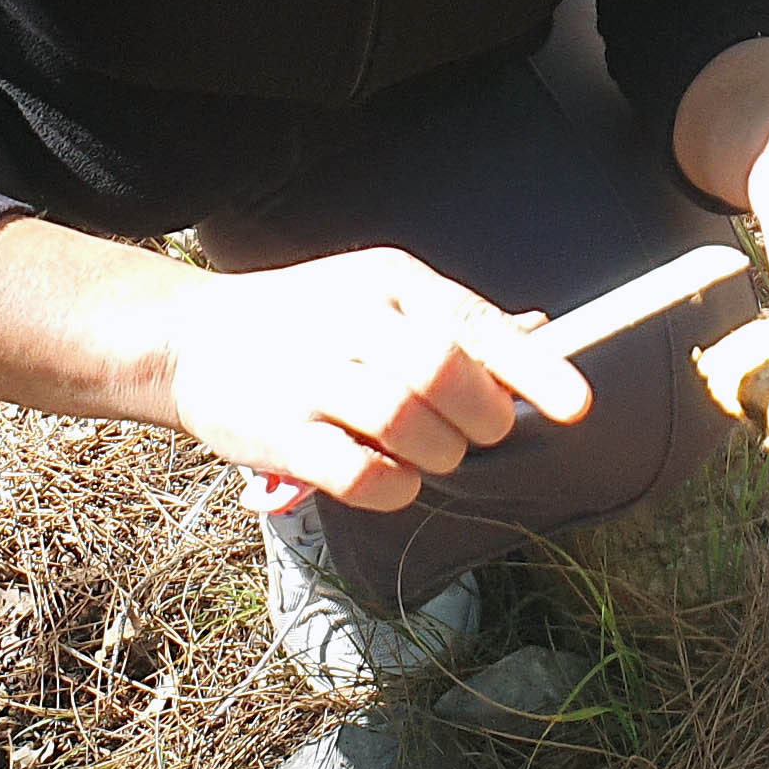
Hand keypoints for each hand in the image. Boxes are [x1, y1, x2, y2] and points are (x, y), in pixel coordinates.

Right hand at [154, 248, 591, 513]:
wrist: (190, 340)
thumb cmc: (308, 321)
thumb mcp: (379, 296)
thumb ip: (454, 324)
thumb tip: (543, 340)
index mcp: (389, 281)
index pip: (474, 325)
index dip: (533, 371)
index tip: (577, 407)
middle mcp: (352, 321)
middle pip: (446, 375)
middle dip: (483, 418)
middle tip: (481, 433)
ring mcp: (312, 377)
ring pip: (410, 426)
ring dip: (441, 454)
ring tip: (430, 452)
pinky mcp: (280, 435)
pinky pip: (364, 475)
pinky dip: (396, 486)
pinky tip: (392, 475)